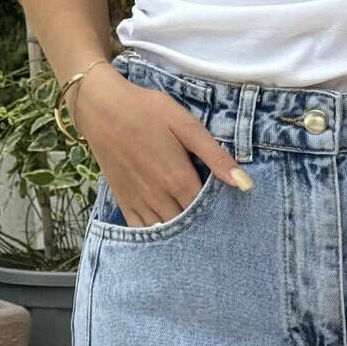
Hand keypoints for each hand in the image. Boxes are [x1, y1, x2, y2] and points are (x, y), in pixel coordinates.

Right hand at [74, 61, 252, 224]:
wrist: (101, 107)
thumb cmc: (146, 111)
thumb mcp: (185, 125)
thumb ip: (215, 156)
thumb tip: (245, 184)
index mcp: (178, 180)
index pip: (207, 214)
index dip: (220, 216)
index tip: (230, 215)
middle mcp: (160, 198)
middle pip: (188, 228)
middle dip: (202, 229)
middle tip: (215, 226)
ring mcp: (140, 203)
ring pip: (166, 234)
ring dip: (181, 237)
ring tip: (195, 233)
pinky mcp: (124, 203)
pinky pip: (142, 232)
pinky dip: (157, 238)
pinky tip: (168, 234)